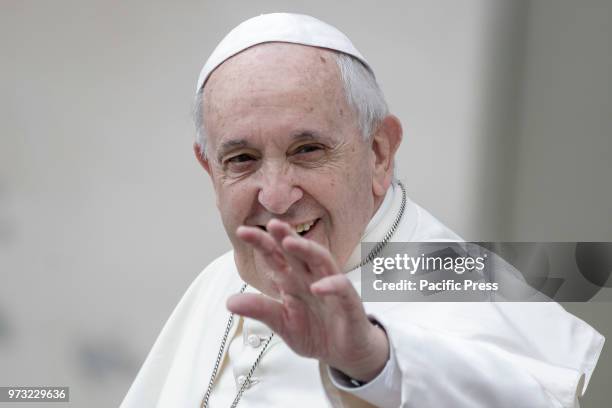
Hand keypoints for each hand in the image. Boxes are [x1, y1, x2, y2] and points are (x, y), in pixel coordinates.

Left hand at [227, 219, 388, 381]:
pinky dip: (330, 285)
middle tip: (271, 224)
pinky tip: (317, 286)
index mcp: (293, 280)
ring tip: (290, 242)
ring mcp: (332, 287)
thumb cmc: (316, 332)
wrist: (344, 352)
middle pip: (298, 251)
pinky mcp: (349, 302)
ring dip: (307, 249)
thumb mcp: (282, 323)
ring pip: (321, 260)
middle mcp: (312, 277)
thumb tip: (229, 302)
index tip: (242, 231)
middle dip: (285, 235)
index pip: (275, 256)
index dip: (261, 242)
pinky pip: (342, 288)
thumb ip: (260, 309)